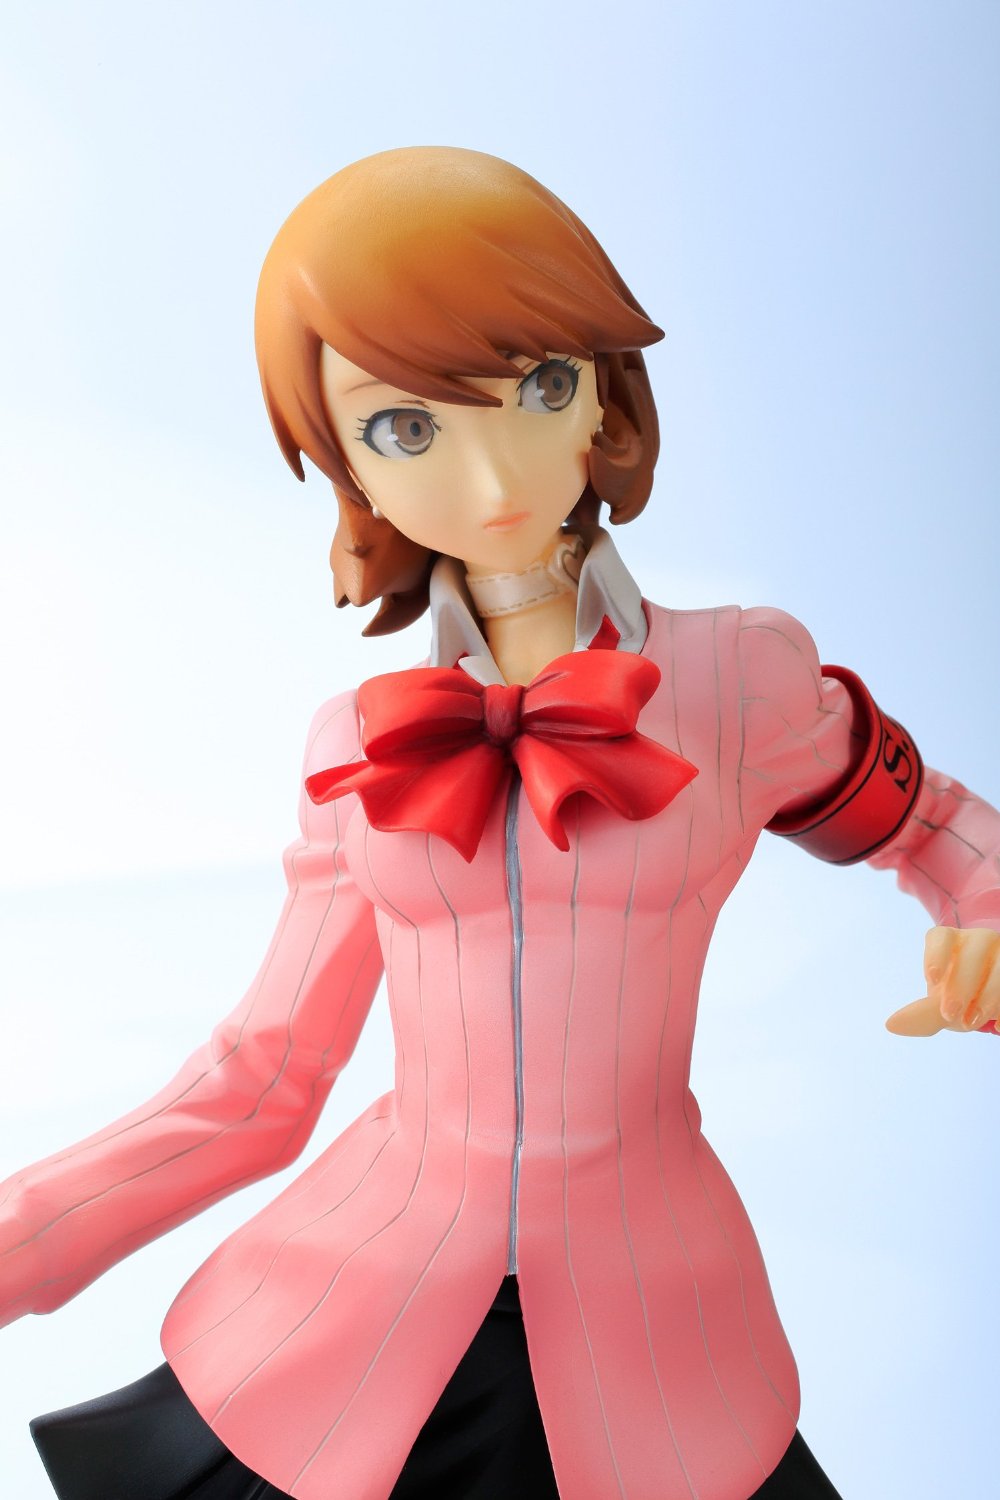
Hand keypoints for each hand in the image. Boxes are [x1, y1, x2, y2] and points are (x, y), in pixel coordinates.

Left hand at [885, 926, 999, 1036]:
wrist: (992, 996)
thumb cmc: (959, 995)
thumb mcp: (940, 1003)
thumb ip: (922, 1013)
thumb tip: (891, 1025)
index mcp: (949, 940)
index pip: (940, 938)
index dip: (935, 955)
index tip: (931, 978)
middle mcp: (978, 939)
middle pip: (972, 954)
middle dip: (960, 986)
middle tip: (950, 1014)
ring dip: (987, 997)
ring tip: (973, 1021)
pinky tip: (998, 1026)